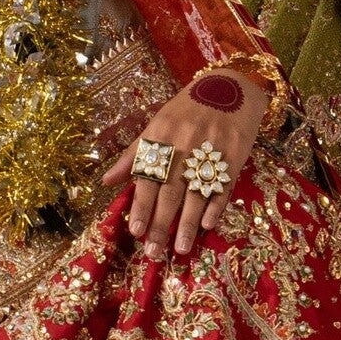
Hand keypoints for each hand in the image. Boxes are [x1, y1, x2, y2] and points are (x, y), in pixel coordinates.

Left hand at [122, 69, 273, 266]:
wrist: (229, 88)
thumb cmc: (187, 110)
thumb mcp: (156, 125)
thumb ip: (133, 155)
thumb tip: (106, 181)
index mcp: (161, 137)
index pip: (148, 176)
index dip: (142, 204)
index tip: (136, 230)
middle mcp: (184, 145)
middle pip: (171, 190)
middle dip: (161, 223)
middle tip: (154, 252)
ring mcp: (211, 150)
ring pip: (196, 193)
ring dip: (188, 224)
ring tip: (180, 249)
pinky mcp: (234, 155)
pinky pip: (223, 186)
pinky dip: (215, 206)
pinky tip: (208, 225)